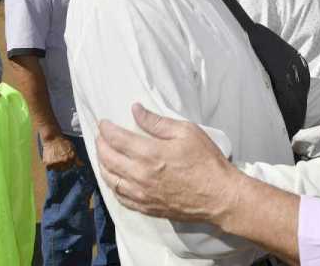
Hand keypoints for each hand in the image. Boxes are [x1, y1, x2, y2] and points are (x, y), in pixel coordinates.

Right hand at [42, 134, 82, 170]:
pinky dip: (49, 165)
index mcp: (71, 157)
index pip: (70, 166)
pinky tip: (50, 159)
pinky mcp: (48, 163)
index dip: (68, 163)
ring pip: (57, 169)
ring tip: (55, 158)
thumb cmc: (63, 143)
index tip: (65, 158)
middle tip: (59, 158)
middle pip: (64, 169)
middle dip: (63, 165)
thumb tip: (82, 165)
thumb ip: (77, 159)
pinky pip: (49, 168)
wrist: (52, 138)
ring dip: (56, 166)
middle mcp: (64, 160)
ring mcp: (56, 162)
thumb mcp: (72, 149)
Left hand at [96, 103, 237, 222]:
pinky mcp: (147, 208)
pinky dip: (112, 186)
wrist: (219, 196)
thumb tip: (136, 110)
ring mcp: (142, 194)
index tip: (103, 122)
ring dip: (102, 165)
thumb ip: (157, 122)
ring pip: (110, 180)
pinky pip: (120, 198)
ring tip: (103, 155)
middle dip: (100, 145)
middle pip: (108, 159)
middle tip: (100, 136)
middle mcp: (140, 176)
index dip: (106, 129)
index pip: (116, 139)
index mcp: (150, 154)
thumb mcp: (186, 132)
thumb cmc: (206, 162)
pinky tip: (114, 179)